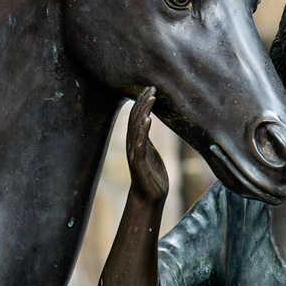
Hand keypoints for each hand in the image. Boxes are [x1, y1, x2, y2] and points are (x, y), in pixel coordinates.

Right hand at [127, 87, 168, 203]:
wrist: (150, 198)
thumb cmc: (152, 176)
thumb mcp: (151, 153)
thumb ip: (147, 139)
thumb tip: (147, 124)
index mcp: (137, 141)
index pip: (136, 117)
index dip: (141, 102)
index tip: (150, 88)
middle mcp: (133, 145)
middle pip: (135, 119)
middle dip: (142, 102)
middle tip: (151, 87)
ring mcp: (135, 154)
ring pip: (136, 129)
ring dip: (144, 112)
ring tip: (151, 98)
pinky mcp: (139, 164)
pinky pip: (140, 145)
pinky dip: (143, 132)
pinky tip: (148, 120)